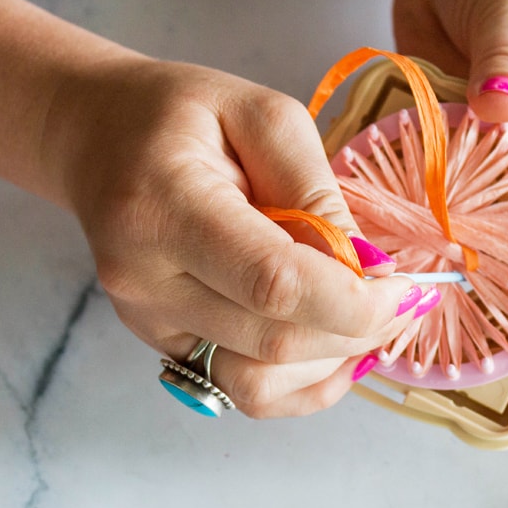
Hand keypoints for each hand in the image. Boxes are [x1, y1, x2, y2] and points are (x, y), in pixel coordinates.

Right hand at [44, 57, 422, 417]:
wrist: (101, 138)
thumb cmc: (183, 115)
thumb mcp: (263, 117)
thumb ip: (315, 191)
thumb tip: (368, 268)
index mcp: (164, 207)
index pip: (273, 284)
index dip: (354, 300)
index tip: (406, 286)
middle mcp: (146, 281)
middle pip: (275, 342)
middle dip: (360, 329)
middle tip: (402, 297)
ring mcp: (149, 321)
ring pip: (260, 384)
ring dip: (334, 362)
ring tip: (367, 318)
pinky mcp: (163, 342)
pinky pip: (243, 392)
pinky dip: (303, 385)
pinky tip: (335, 350)